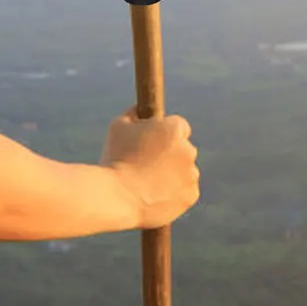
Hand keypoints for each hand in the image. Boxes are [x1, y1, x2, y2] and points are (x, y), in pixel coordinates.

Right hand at [101, 107, 200, 228]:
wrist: (116, 197)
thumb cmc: (114, 159)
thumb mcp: (117, 128)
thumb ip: (133, 114)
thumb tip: (139, 108)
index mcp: (173, 130)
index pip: (179, 125)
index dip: (164, 133)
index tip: (152, 142)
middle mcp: (188, 150)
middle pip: (184, 148)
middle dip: (170, 154)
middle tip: (145, 164)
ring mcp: (191, 174)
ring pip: (184, 171)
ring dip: (172, 174)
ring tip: (145, 183)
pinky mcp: (191, 195)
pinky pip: (185, 191)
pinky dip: (174, 193)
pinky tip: (153, 195)